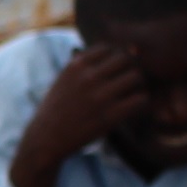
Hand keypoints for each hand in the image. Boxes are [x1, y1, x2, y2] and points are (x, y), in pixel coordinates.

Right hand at [7, 43, 150, 186]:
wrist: (46, 139)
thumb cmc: (57, 109)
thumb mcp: (63, 79)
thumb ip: (84, 65)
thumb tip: (114, 50)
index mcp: (76, 65)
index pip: (108, 48)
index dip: (114, 58)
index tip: (112, 71)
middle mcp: (88, 77)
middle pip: (125, 59)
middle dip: (128, 68)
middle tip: (127, 82)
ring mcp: (100, 96)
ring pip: (135, 77)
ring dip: (137, 85)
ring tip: (131, 94)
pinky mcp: (109, 116)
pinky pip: (139, 100)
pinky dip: (140, 102)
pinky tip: (132, 108)